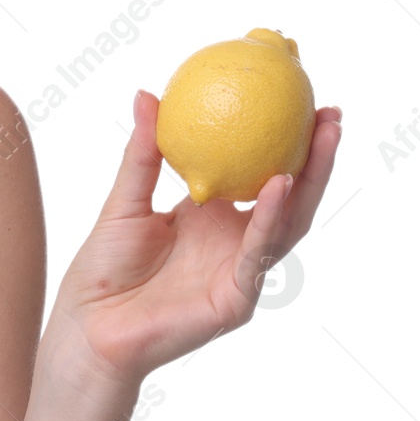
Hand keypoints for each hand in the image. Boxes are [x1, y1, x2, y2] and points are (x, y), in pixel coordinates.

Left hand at [52, 89, 342, 388]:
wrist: (89, 327)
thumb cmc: (103, 268)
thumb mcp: (125, 199)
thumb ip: (142, 152)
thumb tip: (146, 93)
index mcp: (211, 217)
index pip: (258, 174)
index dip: (282, 142)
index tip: (297, 98)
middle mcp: (233, 242)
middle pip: (289, 196)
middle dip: (315, 157)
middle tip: (330, 113)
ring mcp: (240, 270)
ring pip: (288, 223)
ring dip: (310, 181)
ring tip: (323, 138)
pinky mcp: (237, 298)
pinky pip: (258, 253)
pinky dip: (272, 219)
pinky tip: (281, 185)